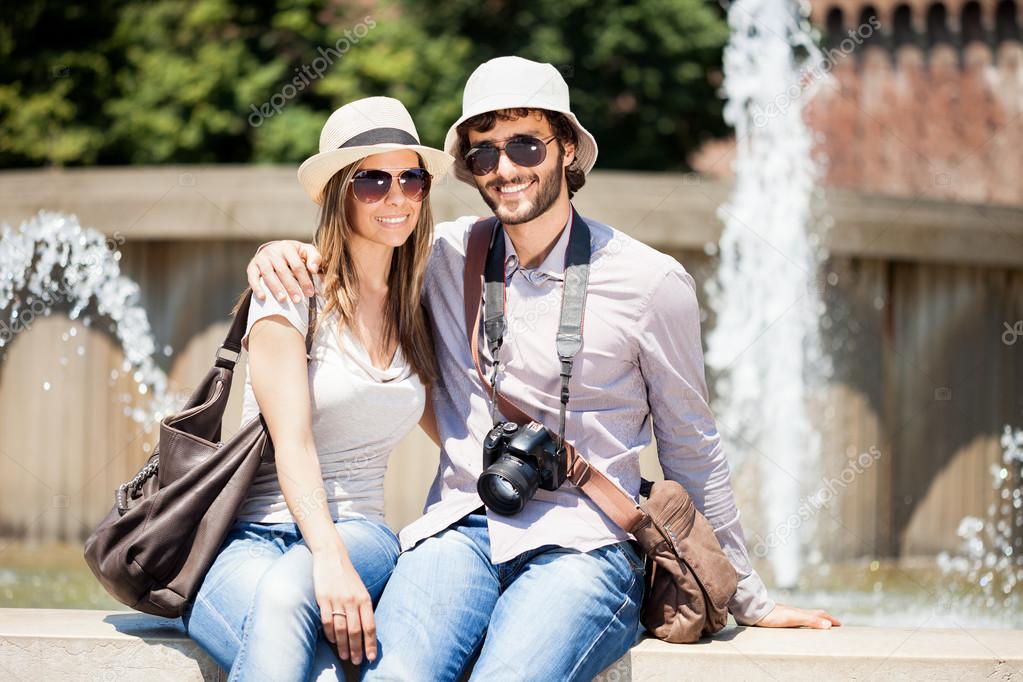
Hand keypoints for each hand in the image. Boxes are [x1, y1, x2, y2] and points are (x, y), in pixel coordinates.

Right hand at [247, 240, 321, 302]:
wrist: (275, 249)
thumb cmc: (295, 254)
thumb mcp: (307, 251)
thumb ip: (314, 258)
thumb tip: (314, 269)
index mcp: (288, 247)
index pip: (297, 265)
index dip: (304, 280)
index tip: (310, 293)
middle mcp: (273, 251)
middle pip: (282, 271)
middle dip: (291, 287)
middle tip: (298, 300)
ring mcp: (261, 258)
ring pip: (268, 274)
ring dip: (275, 288)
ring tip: (283, 300)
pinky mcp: (252, 266)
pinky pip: (252, 277)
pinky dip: (256, 287)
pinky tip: (262, 297)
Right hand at [312, 548, 376, 664]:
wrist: (332, 557)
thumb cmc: (348, 576)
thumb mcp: (361, 589)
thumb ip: (363, 608)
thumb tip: (366, 630)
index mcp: (364, 598)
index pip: (370, 626)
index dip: (371, 643)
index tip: (371, 657)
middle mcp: (352, 600)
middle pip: (355, 631)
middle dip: (356, 649)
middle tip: (356, 661)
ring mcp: (337, 600)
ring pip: (341, 629)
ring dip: (343, 646)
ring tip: (344, 656)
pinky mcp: (323, 599)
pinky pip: (327, 622)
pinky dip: (330, 634)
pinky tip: (332, 642)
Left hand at [752, 603, 840, 628]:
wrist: (755, 612)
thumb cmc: (774, 615)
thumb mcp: (794, 618)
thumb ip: (810, 620)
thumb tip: (828, 625)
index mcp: (801, 613)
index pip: (820, 615)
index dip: (830, 620)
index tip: (839, 624)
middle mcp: (796, 612)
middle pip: (814, 614)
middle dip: (825, 619)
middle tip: (832, 624)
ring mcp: (788, 615)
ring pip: (805, 617)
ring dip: (814, 620)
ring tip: (818, 625)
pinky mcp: (780, 619)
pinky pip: (796, 620)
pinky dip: (802, 623)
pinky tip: (797, 626)